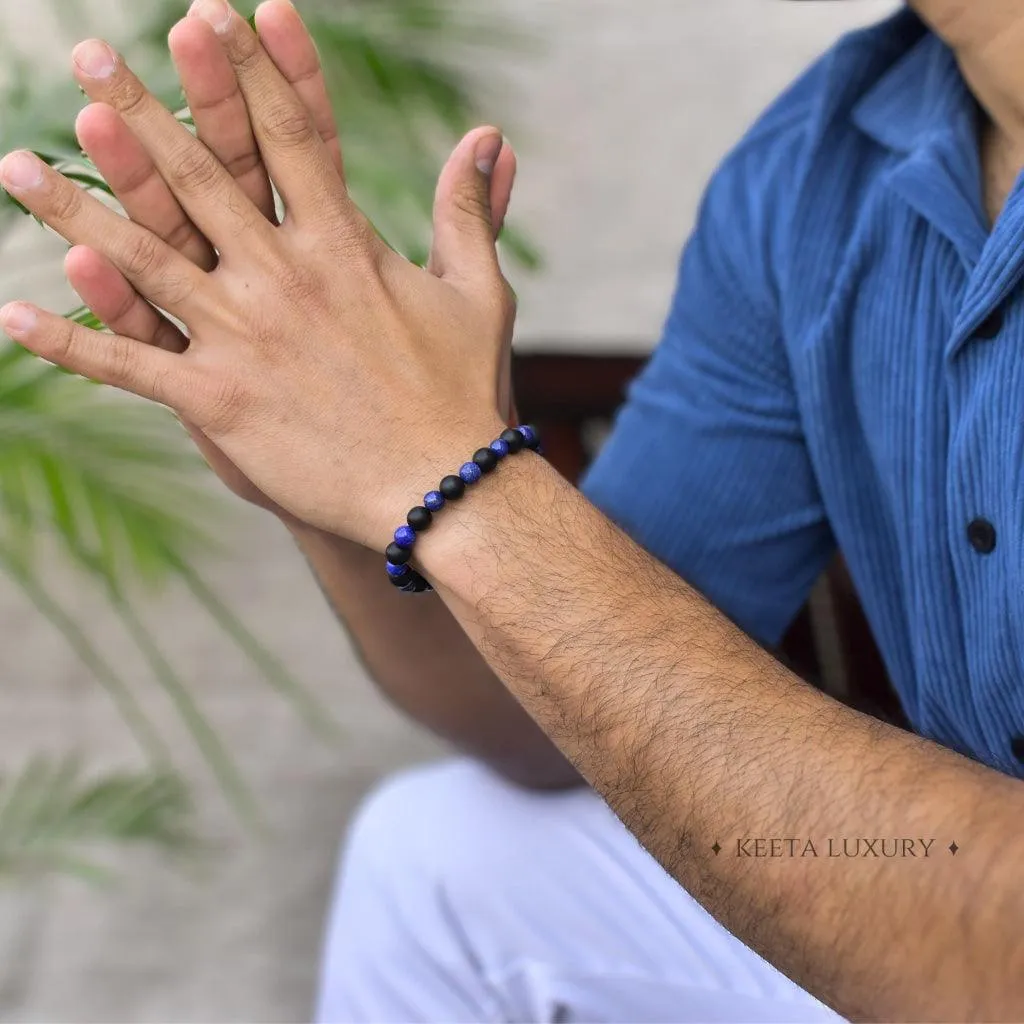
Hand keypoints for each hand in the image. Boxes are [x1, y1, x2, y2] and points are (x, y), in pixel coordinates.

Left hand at [58, 0, 517, 525]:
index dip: (255, 67)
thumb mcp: (478, 293)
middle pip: (199, 174)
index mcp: (344, 244)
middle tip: (88, 55)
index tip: (219, 13)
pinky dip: (71, 342)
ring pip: (142, 258)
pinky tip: (11, 316)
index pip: (291, 134)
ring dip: (72, 209)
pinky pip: (130, 365)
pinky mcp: (219, 401)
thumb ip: (470, 210)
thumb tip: (490, 138)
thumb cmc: (465, 392)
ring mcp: (243, 337)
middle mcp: (283, 276)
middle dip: (142, 107)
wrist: (443, 489)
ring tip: (12, 166)